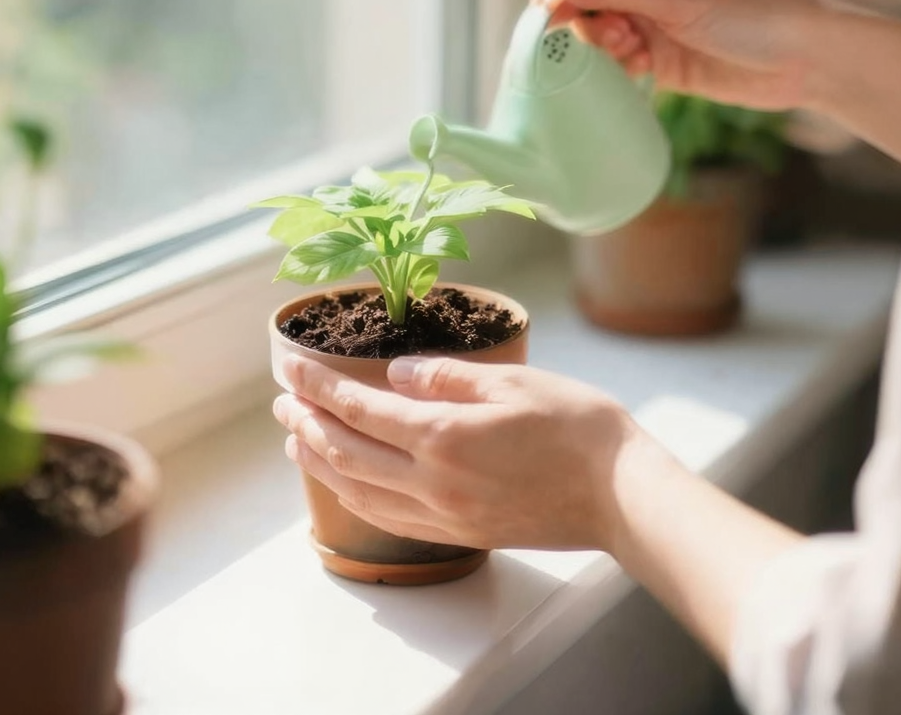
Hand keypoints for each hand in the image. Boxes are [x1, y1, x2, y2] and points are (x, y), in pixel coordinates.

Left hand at [273, 354, 638, 551]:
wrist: (618, 492)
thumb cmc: (574, 426)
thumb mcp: (511, 380)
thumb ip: (444, 376)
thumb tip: (394, 372)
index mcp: (442, 434)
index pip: (358, 408)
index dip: (317, 386)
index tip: (290, 367)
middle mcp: (432, 481)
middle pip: (346, 453)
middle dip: (306, 423)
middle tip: (282, 401)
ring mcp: (444, 514)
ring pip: (359, 492)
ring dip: (320, 464)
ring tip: (295, 442)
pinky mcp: (461, 533)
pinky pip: (390, 519)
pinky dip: (355, 498)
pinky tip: (347, 485)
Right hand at [533, 0, 835, 111]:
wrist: (802, 59)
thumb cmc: (749, 14)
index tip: (548, 25)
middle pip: (582, 12)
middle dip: (588, 29)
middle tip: (620, 39)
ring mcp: (648, 29)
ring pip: (597, 43)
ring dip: (605, 52)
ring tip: (637, 56)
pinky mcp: (657, 64)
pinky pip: (618, 68)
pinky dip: (619, 73)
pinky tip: (642, 73)